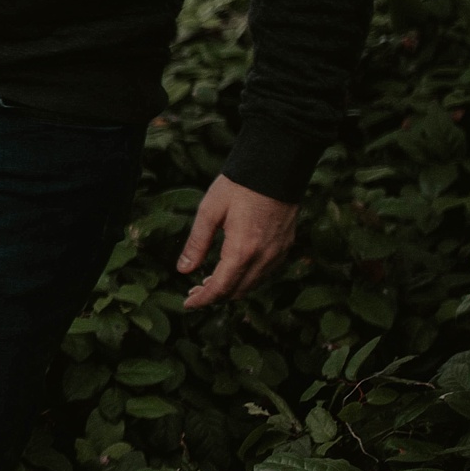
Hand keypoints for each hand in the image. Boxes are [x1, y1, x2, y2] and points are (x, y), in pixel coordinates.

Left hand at [177, 175, 299, 309]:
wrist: (276, 166)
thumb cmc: (239, 186)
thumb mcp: (209, 211)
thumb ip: (196, 243)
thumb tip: (183, 270)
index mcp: (242, 249)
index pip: (221, 287)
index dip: (203, 300)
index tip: (188, 304)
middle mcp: (264, 256)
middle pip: (238, 291)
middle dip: (215, 296)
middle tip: (194, 293)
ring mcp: (279, 252)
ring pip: (253, 285)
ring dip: (232, 289)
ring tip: (210, 283)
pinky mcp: (286, 245)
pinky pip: (266, 273)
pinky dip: (248, 279)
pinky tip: (234, 270)